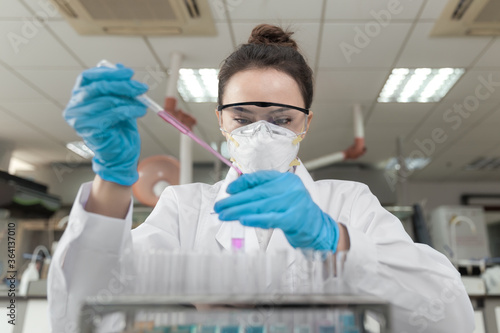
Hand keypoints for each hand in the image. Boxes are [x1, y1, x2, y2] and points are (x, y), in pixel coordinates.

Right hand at [63, 64, 147, 185]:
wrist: (120, 153)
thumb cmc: (118, 127)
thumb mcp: (119, 102)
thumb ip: (117, 86)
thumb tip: (122, 68)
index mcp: (78, 97)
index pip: (88, 77)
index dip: (108, 72)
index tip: (129, 73)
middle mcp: (74, 107)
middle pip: (98, 87)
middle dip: (123, 85)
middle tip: (141, 87)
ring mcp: (80, 119)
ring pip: (108, 101)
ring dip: (129, 99)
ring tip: (142, 103)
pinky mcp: (91, 130)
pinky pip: (114, 114)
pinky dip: (130, 110)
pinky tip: (140, 111)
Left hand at [214, 171, 339, 251]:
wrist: (319, 228)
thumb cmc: (296, 212)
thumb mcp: (283, 197)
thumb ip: (264, 193)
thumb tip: (236, 194)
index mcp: (286, 179)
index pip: (260, 177)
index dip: (242, 183)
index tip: (228, 190)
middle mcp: (291, 188)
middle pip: (257, 193)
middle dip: (235, 200)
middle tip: (219, 206)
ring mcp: (293, 203)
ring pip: (260, 206)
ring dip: (239, 211)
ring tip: (224, 215)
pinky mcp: (294, 218)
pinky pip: (270, 218)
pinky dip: (254, 219)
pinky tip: (242, 220)